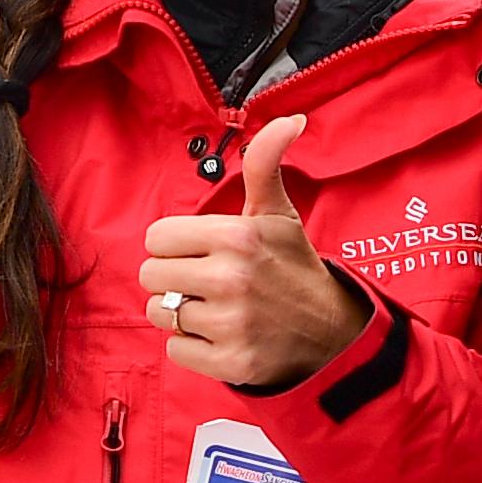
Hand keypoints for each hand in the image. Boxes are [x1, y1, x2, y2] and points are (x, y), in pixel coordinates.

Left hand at [135, 112, 365, 386]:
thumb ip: (265, 164)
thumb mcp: (277, 213)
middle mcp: (232, 279)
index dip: (176, 245)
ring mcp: (231, 324)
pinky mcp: (230, 363)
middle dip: (173, 278)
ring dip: (181, 313)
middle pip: (150, 276)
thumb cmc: (292, 268)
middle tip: (207, 282)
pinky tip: (221, 336)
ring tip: (216, 309)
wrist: (331, 333)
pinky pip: (175, 350)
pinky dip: (192, 347)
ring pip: (160, 313)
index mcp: (237, 236)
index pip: (156, 238)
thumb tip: (289, 119)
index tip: (203, 252)